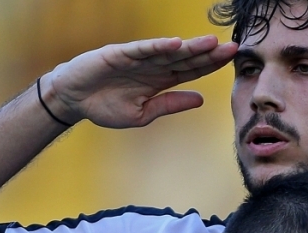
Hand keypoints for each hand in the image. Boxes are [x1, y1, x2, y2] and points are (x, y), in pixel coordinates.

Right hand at [43, 35, 237, 128]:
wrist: (74, 101)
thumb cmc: (105, 106)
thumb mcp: (143, 113)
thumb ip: (170, 104)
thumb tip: (200, 100)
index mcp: (160, 81)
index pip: (191, 71)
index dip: (211, 65)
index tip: (233, 62)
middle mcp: (153, 66)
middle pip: (186, 58)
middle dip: (209, 53)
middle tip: (234, 48)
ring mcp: (138, 58)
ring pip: (169, 51)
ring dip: (190, 47)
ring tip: (212, 43)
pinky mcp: (120, 53)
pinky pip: (143, 49)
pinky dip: (158, 46)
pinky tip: (176, 44)